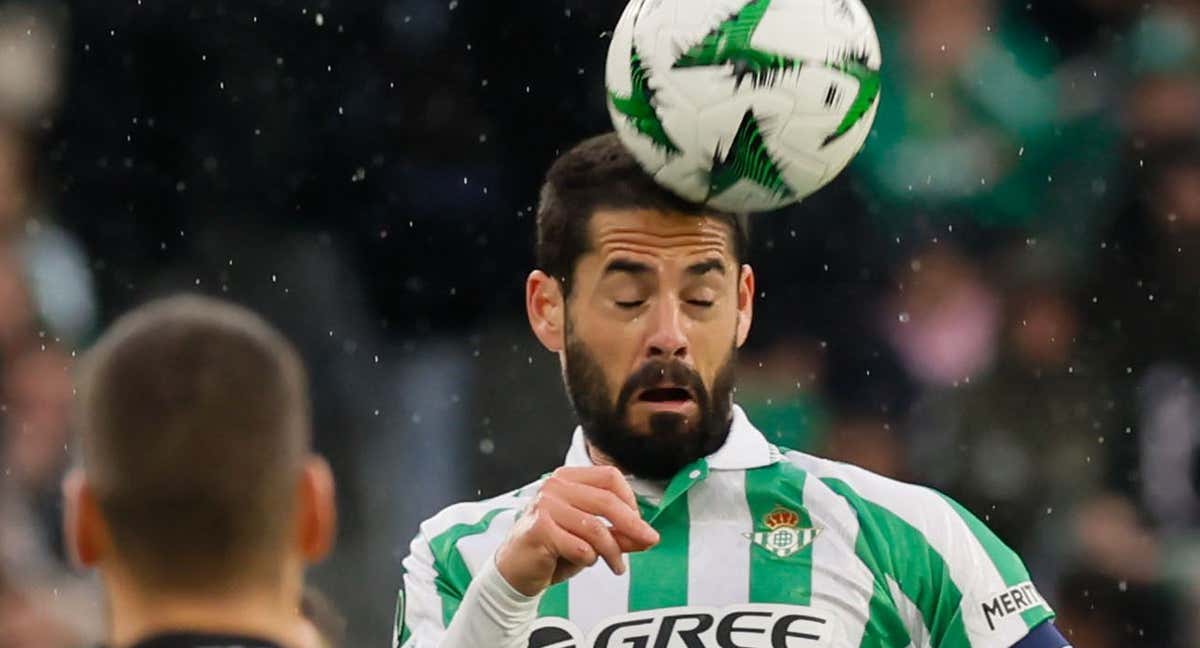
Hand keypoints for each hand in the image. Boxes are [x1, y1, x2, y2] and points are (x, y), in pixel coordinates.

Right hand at [495, 466, 659, 596]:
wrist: (514, 571)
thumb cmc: (552, 550)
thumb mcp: (591, 539)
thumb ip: (618, 534)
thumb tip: (648, 537)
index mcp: (567, 478)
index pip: (609, 476)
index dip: (630, 499)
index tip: (638, 521)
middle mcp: (554, 486)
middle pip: (607, 500)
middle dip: (633, 524)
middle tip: (649, 541)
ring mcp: (545, 505)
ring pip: (595, 528)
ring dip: (612, 551)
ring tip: (617, 567)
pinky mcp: (539, 529)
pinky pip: (580, 547)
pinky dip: (589, 559)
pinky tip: (584, 563)